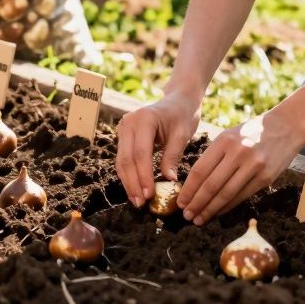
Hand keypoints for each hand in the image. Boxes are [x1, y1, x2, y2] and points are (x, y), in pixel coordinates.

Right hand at [115, 91, 201, 207]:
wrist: (178, 100)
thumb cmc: (183, 115)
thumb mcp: (182, 134)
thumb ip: (173, 156)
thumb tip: (169, 181)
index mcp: (144, 119)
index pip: (140, 153)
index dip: (144, 176)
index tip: (149, 195)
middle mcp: (129, 122)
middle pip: (127, 158)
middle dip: (133, 183)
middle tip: (141, 203)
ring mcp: (123, 128)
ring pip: (121, 161)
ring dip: (128, 182)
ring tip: (137, 201)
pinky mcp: (124, 136)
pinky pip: (123, 158)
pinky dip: (129, 175)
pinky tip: (135, 189)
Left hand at [177, 110, 302, 224]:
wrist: (286, 127)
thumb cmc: (252, 132)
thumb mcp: (229, 135)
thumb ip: (214, 155)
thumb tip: (194, 183)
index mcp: (224, 141)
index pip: (200, 170)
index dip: (188, 189)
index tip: (180, 202)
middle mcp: (238, 153)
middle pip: (211, 185)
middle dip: (196, 203)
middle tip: (187, 216)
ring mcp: (253, 166)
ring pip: (226, 194)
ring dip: (210, 210)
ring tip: (199, 219)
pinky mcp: (265, 177)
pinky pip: (242, 196)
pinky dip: (227, 207)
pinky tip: (217, 213)